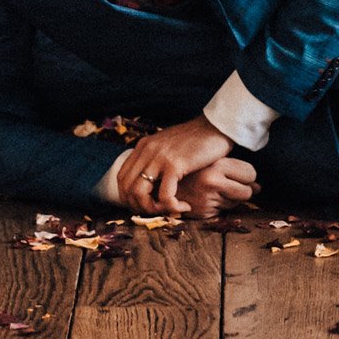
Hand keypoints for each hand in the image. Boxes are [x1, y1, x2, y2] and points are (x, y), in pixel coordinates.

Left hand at [115, 115, 232, 211]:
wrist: (217, 126)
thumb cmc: (197, 139)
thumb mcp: (168, 145)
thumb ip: (156, 158)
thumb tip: (150, 182)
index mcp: (143, 146)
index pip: (121, 178)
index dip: (128, 198)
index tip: (144, 206)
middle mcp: (147, 150)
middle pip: (126, 188)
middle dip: (139, 207)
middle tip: (158, 212)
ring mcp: (159, 157)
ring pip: (140, 194)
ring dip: (153, 209)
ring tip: (170, 210)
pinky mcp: (174, 164)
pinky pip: (164, 195)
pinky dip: (172, 206)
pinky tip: (185, 206)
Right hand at [174, 154, 257, 215]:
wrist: (161, 180)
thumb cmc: (191, 166)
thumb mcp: (211, 159)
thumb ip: (234, 169)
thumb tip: (258, 187)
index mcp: (216, 164)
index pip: (250, 173)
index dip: (248, 176)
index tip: (241, 175)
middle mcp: (212, 182)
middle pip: (247, 191)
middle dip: (244, 190)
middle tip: (232, 184)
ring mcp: (207, 198)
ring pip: (236, 203)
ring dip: (230, 198)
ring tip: (215, 189)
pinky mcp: (203, 212)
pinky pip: (223, 211)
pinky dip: (219, 206)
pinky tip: (208, 197)